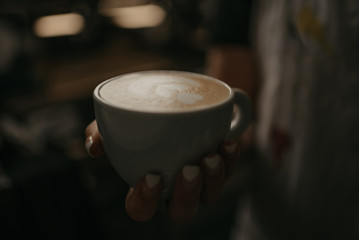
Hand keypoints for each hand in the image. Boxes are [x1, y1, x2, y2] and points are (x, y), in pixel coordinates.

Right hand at [85, 120, 239, 223]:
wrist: (179, 96)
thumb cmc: (146, 116)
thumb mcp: (119, 119)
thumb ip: (101, 131)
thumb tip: (93, 147)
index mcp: (148, 183)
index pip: (142, 208)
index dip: (145, 201)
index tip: (151, 176)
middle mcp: (175, 186)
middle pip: (181, 211)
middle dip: (185, 196)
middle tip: (187, 169)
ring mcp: (200, 178)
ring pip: (210, 196)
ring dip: (213, 180)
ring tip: (209, 157)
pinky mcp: (221, 163)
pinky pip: (230, 170)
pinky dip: (231, 159)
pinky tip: (228, 143)